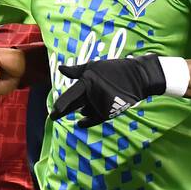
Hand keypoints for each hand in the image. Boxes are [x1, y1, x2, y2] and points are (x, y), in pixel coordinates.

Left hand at [48, 55, 165, 127]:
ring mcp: (101, 106)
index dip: (61, 105)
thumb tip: (60, 69)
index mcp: (88, 83)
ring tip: (75, 109)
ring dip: (79, 111)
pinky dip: (87, 121)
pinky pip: (94, 120)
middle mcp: (93, 97)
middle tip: (53, 117)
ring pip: (84, 111)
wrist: (137, 78)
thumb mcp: (94, 66)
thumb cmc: (114, 69)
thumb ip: (77, 70)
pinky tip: (80, 122)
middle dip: (63, 112)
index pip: (71, 96)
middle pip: (74, 107)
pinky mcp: (109, 112)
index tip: (53, 111)